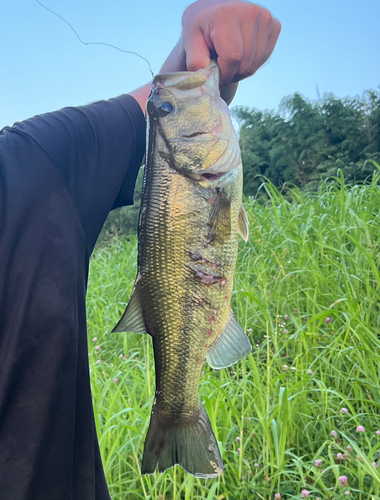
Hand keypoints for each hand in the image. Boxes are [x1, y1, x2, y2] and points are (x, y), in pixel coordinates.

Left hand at [160, 0, 280, 102]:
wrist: (213, 12)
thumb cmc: (201, 29)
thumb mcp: (190, 41)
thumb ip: (195, 60)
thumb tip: (203, 76)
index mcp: (227, 14)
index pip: (232, 58)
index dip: (224, 75)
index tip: (215, 76)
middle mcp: (250, 12)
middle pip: (245, 64)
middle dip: (231, 74)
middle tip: (220, 67)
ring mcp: (264, 17)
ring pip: (254, 64)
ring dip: (240, 71)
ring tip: (228, 60)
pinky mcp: (274, 25)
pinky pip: (264, 58)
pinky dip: (251, 63)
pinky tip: (241, 53)